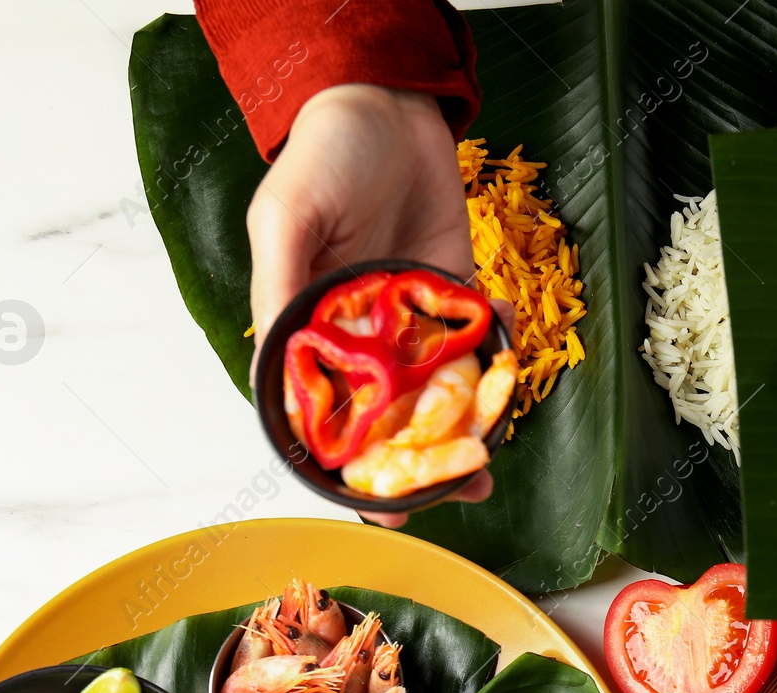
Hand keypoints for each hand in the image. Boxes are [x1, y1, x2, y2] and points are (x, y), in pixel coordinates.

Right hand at [246, 84, 493, 524]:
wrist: (389, 104)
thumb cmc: (323, 156)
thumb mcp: (287, 218)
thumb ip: (281, 290)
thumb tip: (273, 363)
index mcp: (306, 331)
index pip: (321, 414)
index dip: (345, 464)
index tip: (375, 504)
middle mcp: (359, 338)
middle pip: (386, 418)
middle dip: (417, 462)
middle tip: (451, 493)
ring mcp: (409, 322)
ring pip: (435, 393)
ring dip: (461, 429)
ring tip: (486, 463)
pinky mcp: (453, 299)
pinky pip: (474, 345)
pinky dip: (491, 362)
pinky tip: (504, 370)